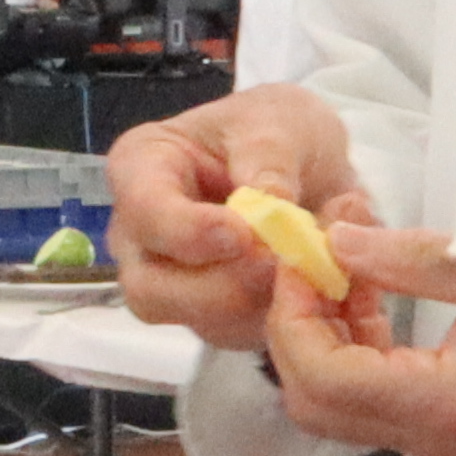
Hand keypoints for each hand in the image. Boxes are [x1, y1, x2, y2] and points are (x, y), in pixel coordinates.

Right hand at [109, 85, 373, 352]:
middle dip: (221, 286)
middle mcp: (142, 236)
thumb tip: (269, 203)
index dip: (186, 231)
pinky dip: (281, 317)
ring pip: (197, 320)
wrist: (308, 165)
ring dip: (259, 304)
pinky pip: (238, 334)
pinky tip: (313, 283)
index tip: (242, 234)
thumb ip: (269, 156)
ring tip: (310, 265)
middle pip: (151, 288)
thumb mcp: (278, 121)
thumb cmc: (274, 131)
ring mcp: (172, 282)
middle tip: (279, 263)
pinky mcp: (212, 314)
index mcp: (141, 170)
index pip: (143, 210)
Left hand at [263, 216, 455, 455]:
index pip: (324, 378)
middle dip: (297, 326)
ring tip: (343, 258)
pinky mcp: (446, 424)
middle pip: (316, 401)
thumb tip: (334, 240)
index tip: (300, 255)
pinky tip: (369, 288)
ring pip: (337, 399)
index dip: (293, 316)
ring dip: (323, 330)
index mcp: (445, 407)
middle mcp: (433, 440)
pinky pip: (371, 391)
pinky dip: (353, 341)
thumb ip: (409, 259)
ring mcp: (439, 439)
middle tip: (311, 258)